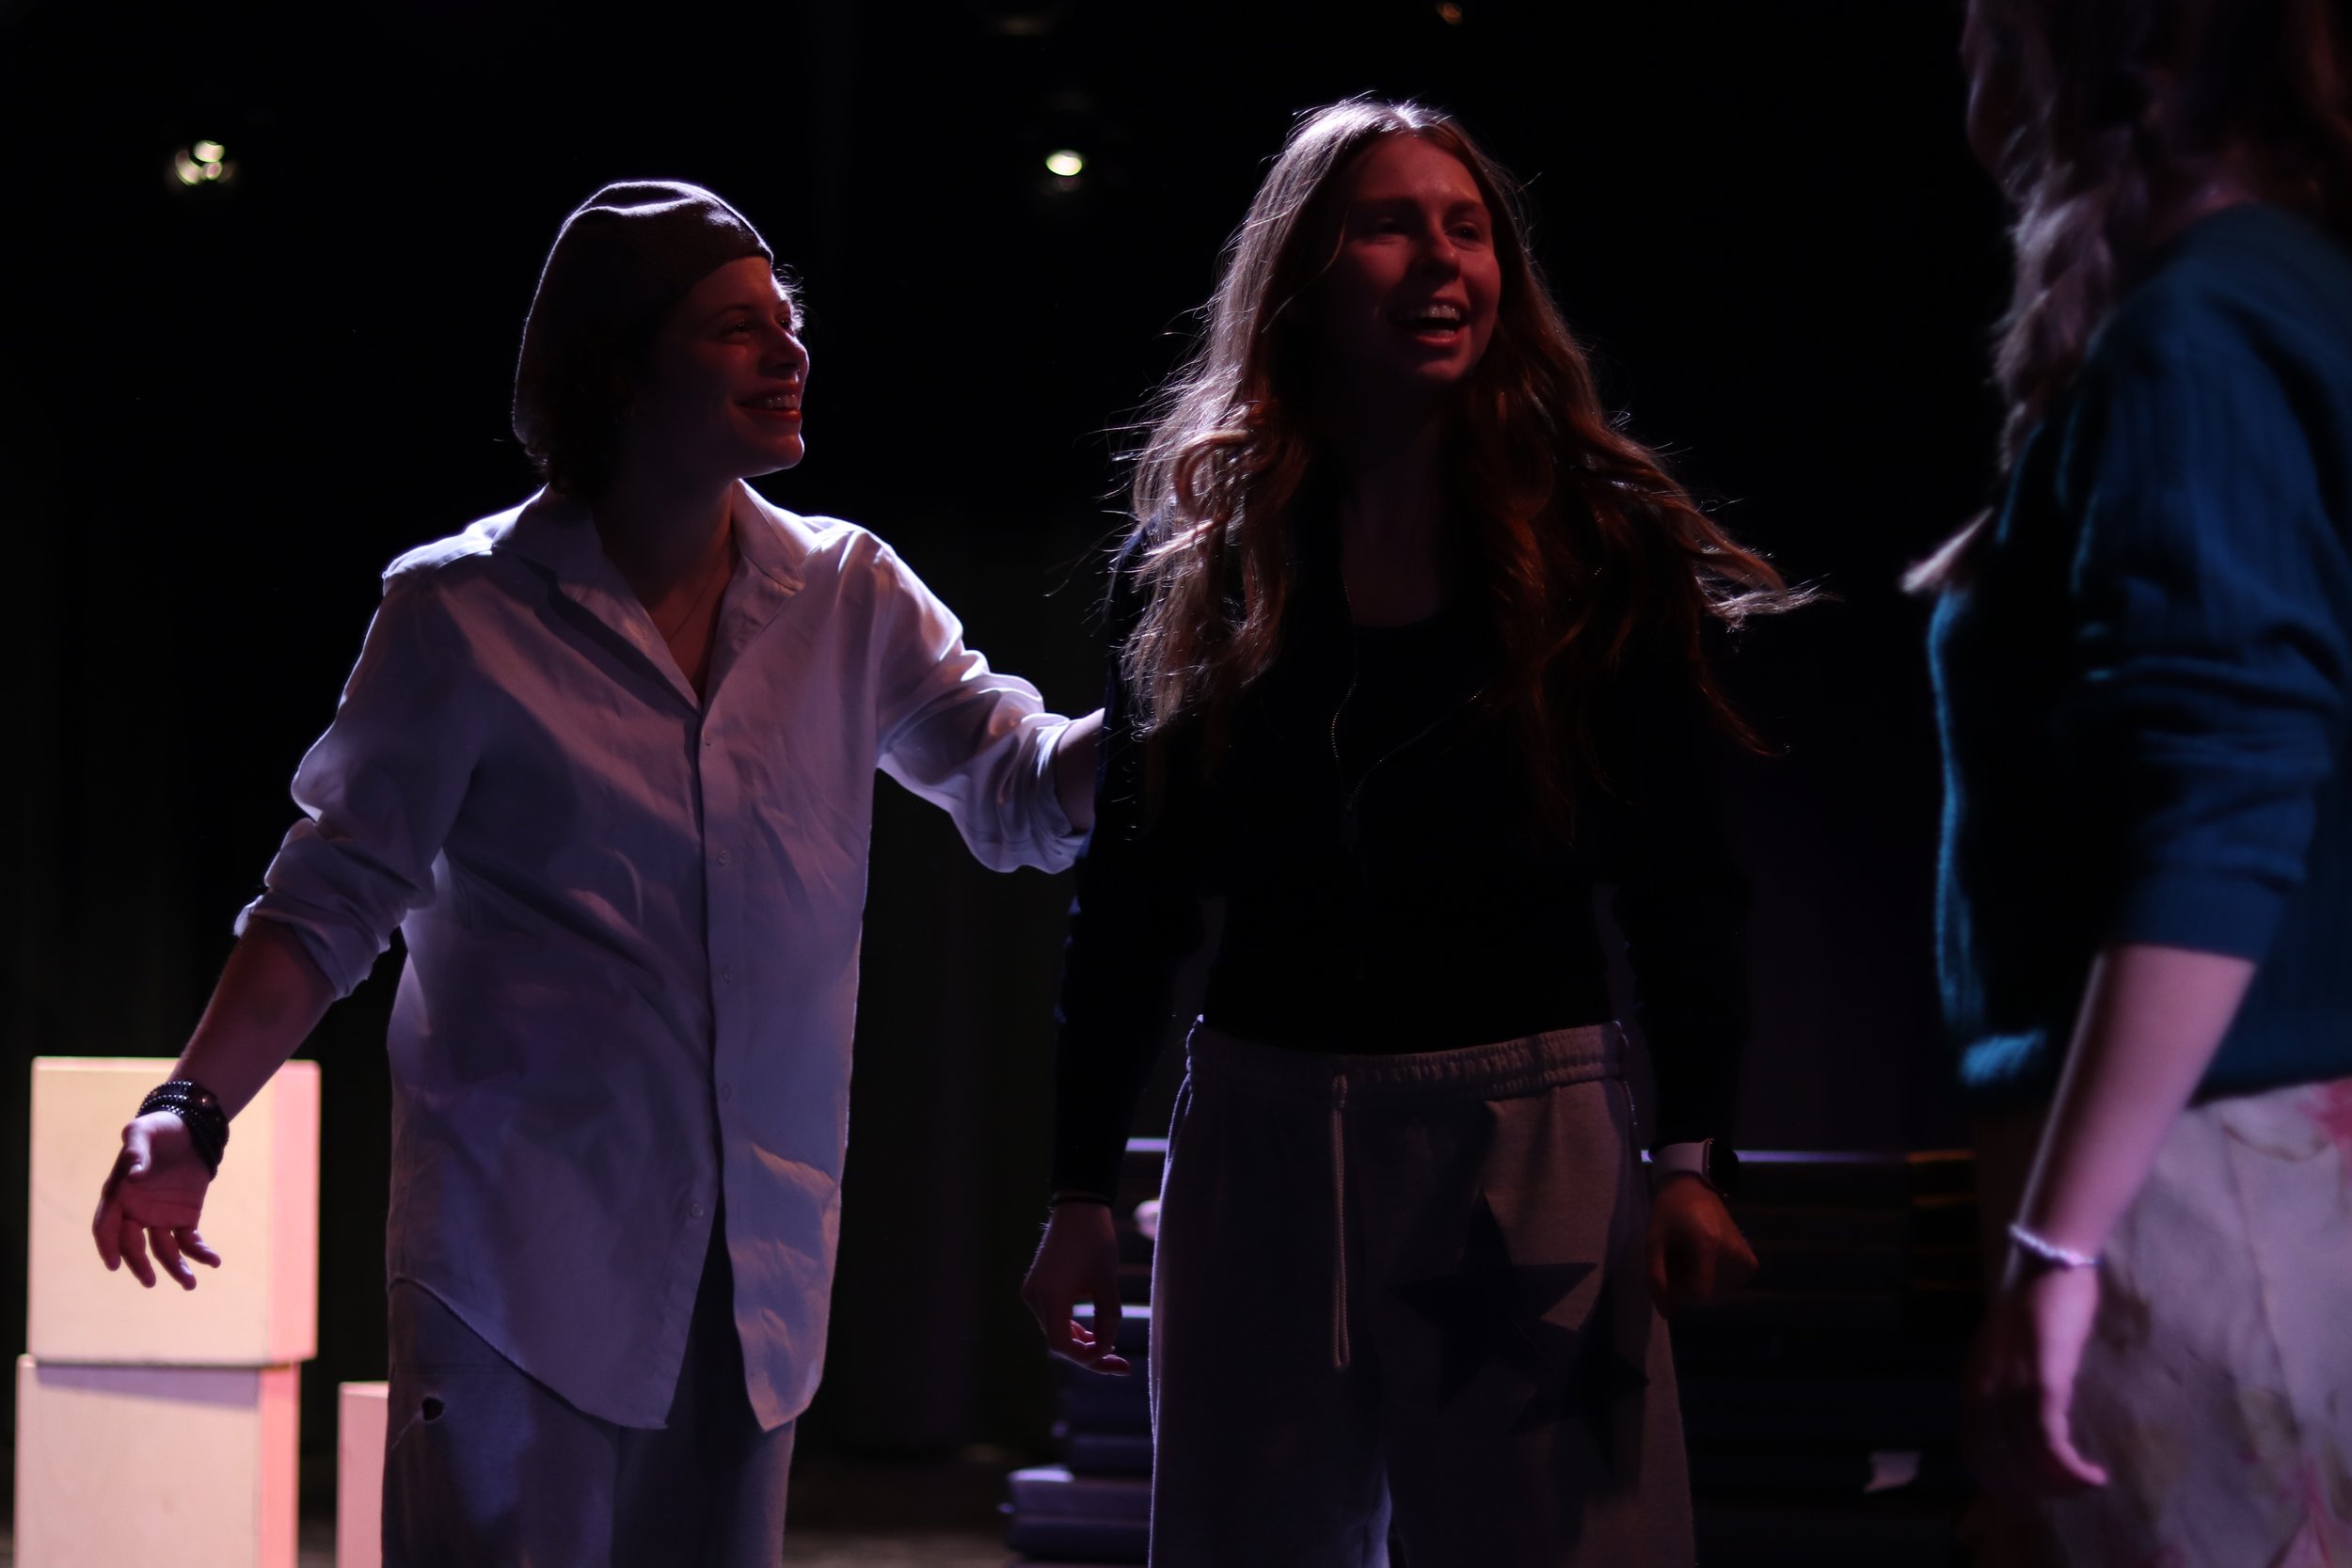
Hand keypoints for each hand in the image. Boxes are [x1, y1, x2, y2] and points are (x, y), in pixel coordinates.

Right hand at [91, 1112, 222, 1290]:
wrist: (189, 1129)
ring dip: (175, 1268)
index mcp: (118, 1194)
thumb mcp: (142, 1131)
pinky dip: (201, 1252)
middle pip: (133, 1244)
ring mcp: (160, 1217)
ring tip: (190, 1284)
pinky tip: (214, 1261)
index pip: (106, 1226)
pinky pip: (190, 1240)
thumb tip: (133, 1175)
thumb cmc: (159, 1130)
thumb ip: (136, 1151)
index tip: (114, 1265)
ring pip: (164, 1250)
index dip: (108, 1246)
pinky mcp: (185, 1216)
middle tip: (150, 1282)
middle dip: (139, 1264)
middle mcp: (136, 1211)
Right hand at [1021, 1201, 1130, 1374]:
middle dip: (1090, 1355)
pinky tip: (1094, 1334)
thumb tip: (1106, 1350)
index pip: (1062, 1345)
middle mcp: (1035, 1298)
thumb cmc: (1095, 1241)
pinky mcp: (1037, 1288)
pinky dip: (1073, 1328)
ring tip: (1112, 1350)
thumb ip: (1108, 1319)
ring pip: (1057, 1332)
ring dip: (1082, 1343)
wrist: (1078, 1208)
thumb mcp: (1107, 1282)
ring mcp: (1033, 1293)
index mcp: (1050, 1296)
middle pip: (1059, 1342)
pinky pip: (1054, 1318)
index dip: (1088, 1358)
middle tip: (1122, 1366)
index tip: (1115, 1359)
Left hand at [1647, 1176, 1757, 1313]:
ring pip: (1719, 1294)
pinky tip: (1705, 1262)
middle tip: (1676, 1262)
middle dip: (1688, 1287)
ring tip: (1689, 1258)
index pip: (1699, 1293)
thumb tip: (1666, 1314)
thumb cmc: (1669, 1212)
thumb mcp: (1653, 1243)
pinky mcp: (1750, 1262)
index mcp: (1709, 1244)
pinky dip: (1716, 1281)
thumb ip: (1655, 1279)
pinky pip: (1731, 1286)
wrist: (1692, 1187)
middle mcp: (1733, 1252)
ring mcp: (1745, 1257)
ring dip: (1701, 1284)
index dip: (1680, 1291)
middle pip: (1709, 1296)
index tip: (1670, 1272)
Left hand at [1963, 1260, 2107, 1499]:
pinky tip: (2093, 1476)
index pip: (1974, 1448)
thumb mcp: (2006, 1352)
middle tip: (2061, 1501)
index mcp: (1972, 1383)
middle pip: (1999, 1460)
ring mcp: (2011, 1386)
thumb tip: (2017, 1422)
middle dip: (2029, 1490)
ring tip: (2085, 1488)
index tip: (2022, 1499)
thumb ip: (2004, 1384)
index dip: (1996, 1480)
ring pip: (2027, 1456)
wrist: (2049, 1268)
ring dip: (2060, 1483)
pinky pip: (2050, 1440)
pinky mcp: (2044, 1382)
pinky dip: (2071, 1467)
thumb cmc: (2035, 1306)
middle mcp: (1984, 1390)